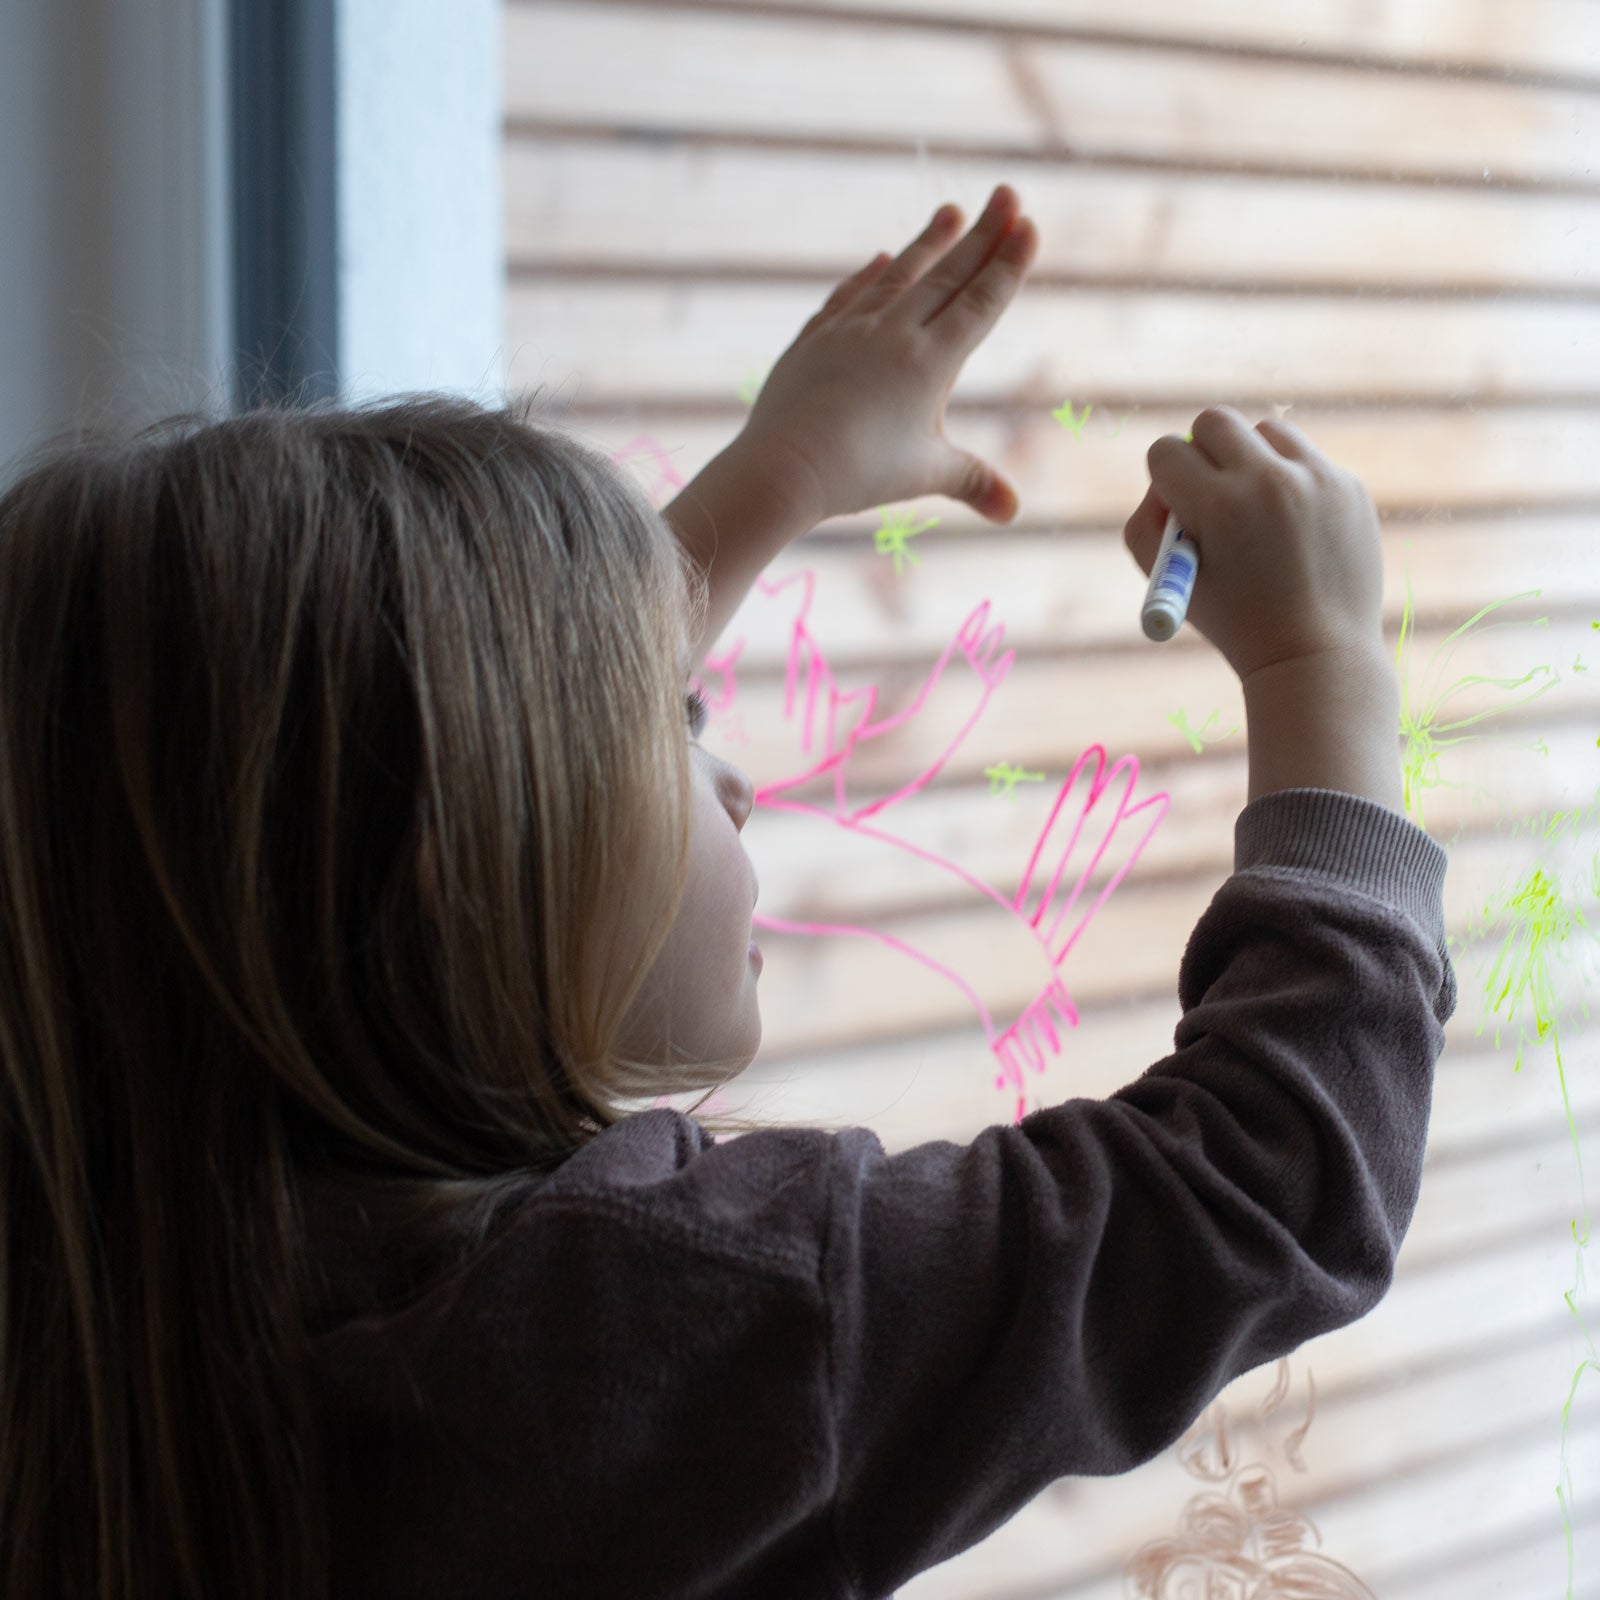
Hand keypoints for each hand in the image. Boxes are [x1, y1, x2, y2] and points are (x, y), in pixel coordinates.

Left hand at [737, 185, 1039, 527]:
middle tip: (1006, 193)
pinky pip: (848, 298)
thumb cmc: (859, 475)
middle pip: (946, 276)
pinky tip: (883, 260)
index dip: (1006, 265)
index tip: (1026, 225)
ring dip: (928, 243)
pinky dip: (868, 276)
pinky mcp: (814, 339)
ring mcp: (850, 330)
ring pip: (897, 276)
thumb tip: (1012, 513)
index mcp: (930, 363)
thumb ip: (973, 483)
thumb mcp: (925, 476)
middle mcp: (893, 334)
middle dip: (982, 234)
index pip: (978, 303)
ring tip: (950, 212)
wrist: (783, 467)